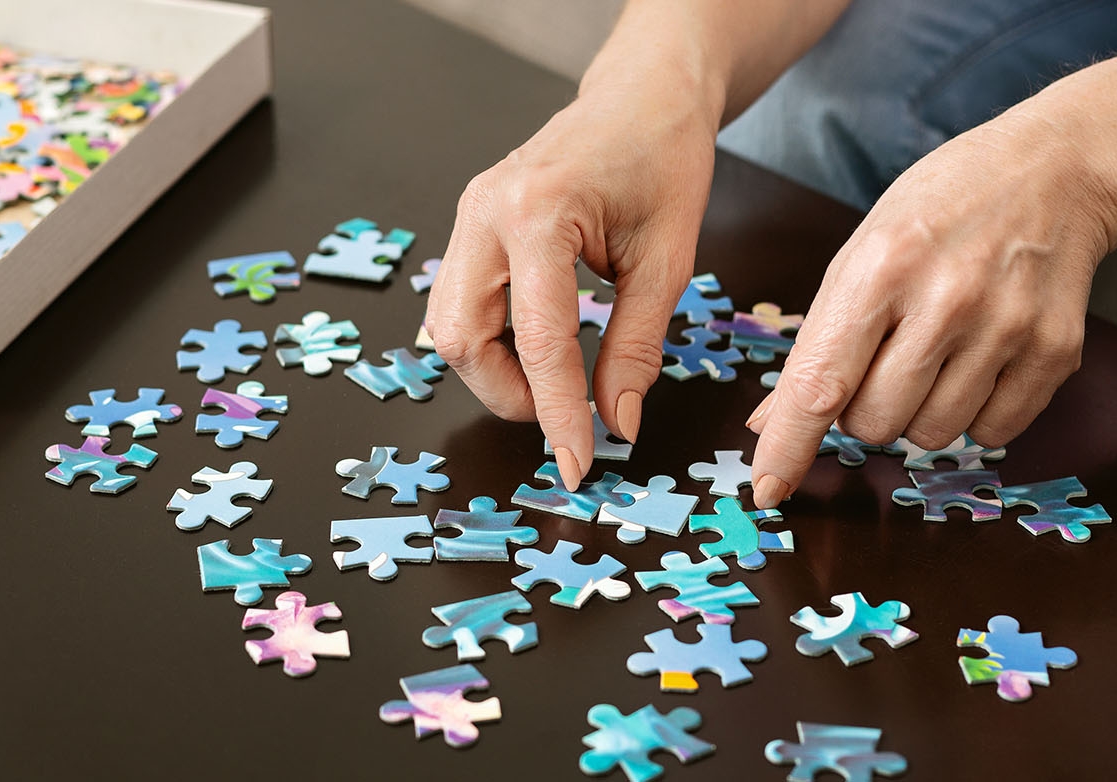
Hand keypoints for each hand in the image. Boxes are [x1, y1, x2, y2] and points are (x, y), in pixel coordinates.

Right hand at [426, 77, 717, 489]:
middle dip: (508, 393)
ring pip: (448, 325)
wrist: (643, 93)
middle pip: (462, 338)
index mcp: (538, 213)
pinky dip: (492, 338)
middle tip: (563, 417)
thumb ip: (636, 347)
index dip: (557, 412)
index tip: (577, 462)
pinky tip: (537, 346)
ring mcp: (469, 214)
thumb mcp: (668, 260)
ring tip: (553, 381)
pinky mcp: (471, 223)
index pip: (539, 340)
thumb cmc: (663, 157)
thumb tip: (616, 423)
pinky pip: (459, 299)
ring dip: (494, 369)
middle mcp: (485, 211)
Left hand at [747, 112, 1116, 507]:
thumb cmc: (942, 210)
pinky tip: (979, 362)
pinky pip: (994, 433)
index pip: (821, 382)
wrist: (1054, 172)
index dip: (790, 443)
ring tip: (935, 355)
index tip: (769, 487)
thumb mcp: (863, 252)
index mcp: (881, 267)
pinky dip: (975, 415)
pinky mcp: (1055, 350)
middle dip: (863, 411)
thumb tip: (768, 422)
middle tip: (884, 361)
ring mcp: (1006, 327)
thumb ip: (819, 340)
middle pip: (874, 423)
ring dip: (919, 415)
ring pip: (930, 436)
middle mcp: (945, 300)